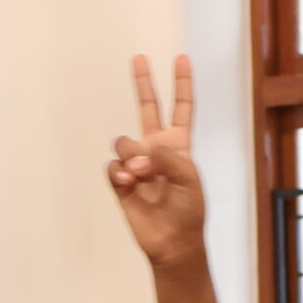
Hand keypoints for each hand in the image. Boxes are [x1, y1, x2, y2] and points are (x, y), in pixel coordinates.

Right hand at [105, 56, 206, 269]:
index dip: (182, 84)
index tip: (181, 59)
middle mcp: (157, 151)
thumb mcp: (189, 178)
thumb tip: (139, 153)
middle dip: (143, 84)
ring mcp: (138, 166)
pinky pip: (113, 165)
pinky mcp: (121, 183)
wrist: (172, 243)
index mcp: (179, 146)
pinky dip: (119, 171)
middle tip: (138, 59)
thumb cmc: (188, 212)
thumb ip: (167, 156)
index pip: (182, 109)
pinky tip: (128, 182)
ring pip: (124, 142)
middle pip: (148, 109)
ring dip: (131, 155)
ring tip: (140, 174)